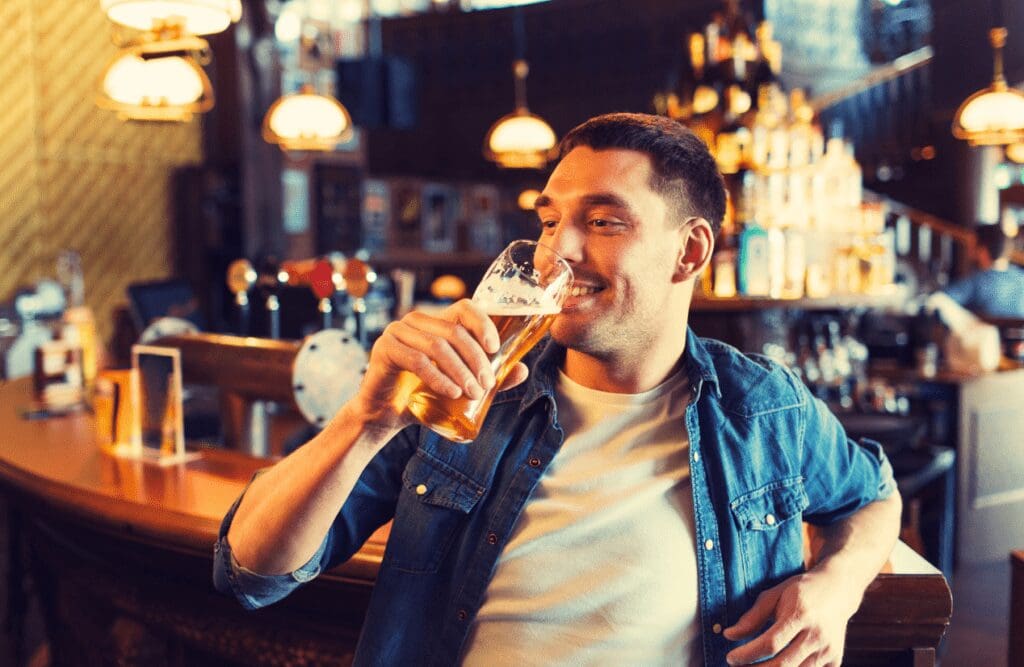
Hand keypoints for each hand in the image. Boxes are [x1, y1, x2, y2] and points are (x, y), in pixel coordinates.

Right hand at [352, 299, 528, 428]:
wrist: (385, 415)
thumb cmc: (422, 396)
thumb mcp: (459, 385)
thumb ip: (486, 376)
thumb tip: (523, 371)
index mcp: (436, 322)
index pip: (464, 308)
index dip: (482, 323)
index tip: (494, 348)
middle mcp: (416, 321)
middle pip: (454, 330)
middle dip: (476, 359)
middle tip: (487, 384)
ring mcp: (398, 332)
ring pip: (438, 346)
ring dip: (461, 371)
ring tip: (473, 392)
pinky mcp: (384, 348)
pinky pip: (417, 361)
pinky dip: (439, 378)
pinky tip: (453, 393)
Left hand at [723, 570, 859, 666]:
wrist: (838, 590)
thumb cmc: (800, 591)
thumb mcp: (775, 594)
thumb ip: (752, 616)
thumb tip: (729, 635)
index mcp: (800, 614)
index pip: (770, 643)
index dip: (747, 654)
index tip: (730, 658)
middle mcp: (817, 635)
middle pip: (782, 665)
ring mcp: (828, 651)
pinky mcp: (834, 661)